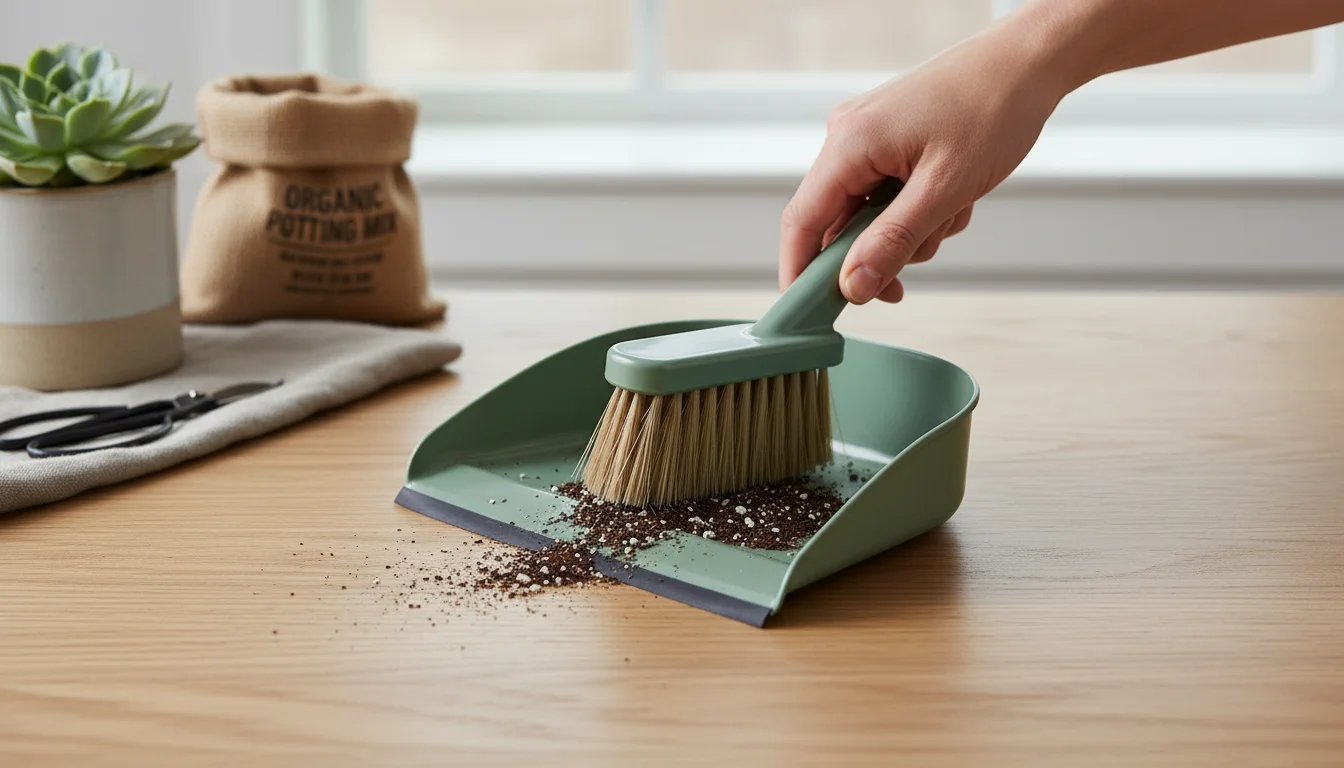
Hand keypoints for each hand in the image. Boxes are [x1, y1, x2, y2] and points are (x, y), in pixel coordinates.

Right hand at [778, 18, 1069, 303]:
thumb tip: (853, 286)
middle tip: (907, 279)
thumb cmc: (994, 109)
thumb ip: (893, 242)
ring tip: (952, 212)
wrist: (1030, 61)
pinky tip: (953, 197)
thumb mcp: (945, 190)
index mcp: (849, 143)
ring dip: (908, 231)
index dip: (800, 273)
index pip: (802, 221)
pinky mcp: (887, 139)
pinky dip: (918, 209)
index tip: (806, 315)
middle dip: (876, 253)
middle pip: (836, 223)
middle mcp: (847, 137)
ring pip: (867, 215)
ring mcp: (867, 136)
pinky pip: (886, 195)